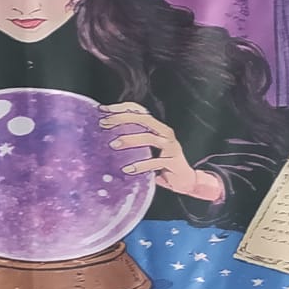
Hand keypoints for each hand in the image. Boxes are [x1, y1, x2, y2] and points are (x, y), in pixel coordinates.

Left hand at [100, 102, 224, 203]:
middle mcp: (165, 132)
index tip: (103, 110)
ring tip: (113, 145)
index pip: (139, 111)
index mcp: (158, 127)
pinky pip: (154, 162)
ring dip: (129, 140)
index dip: (121, 108)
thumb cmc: (163, 165)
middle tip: (104, 124)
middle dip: (122, 119)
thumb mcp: (147, 150)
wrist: (185, 180)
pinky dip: (140, 165)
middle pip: (143, 119)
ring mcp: (170, 146)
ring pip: (148, 138)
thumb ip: (135, 142)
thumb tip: (107, 139)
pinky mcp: (172, 161)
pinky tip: (127, 170)